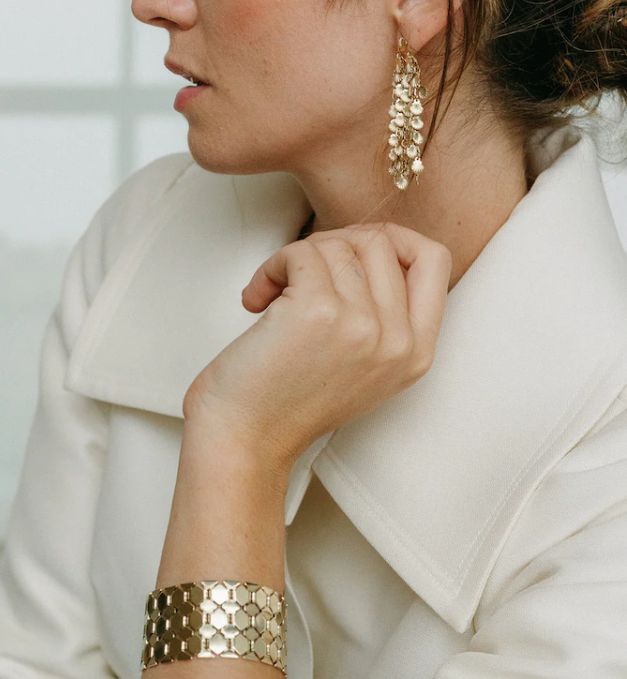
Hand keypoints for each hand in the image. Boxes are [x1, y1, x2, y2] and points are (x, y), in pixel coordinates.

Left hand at [182, 222, 452, 480]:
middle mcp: (398, 340)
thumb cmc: (288, 402)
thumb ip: (386, 315)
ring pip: (336, 244)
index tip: (351, 250)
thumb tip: (372, 244)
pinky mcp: (319, 311)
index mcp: (416, 353)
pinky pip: (301, 252)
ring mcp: (362, 325)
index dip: (392, 239)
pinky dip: (271, 266)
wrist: (245, 439)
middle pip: (379, 241)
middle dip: (332, 244)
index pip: (433, 259)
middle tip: (300, 274)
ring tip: (273, 295)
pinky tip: (257, 299)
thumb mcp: (365, 368)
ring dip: (293, 259)